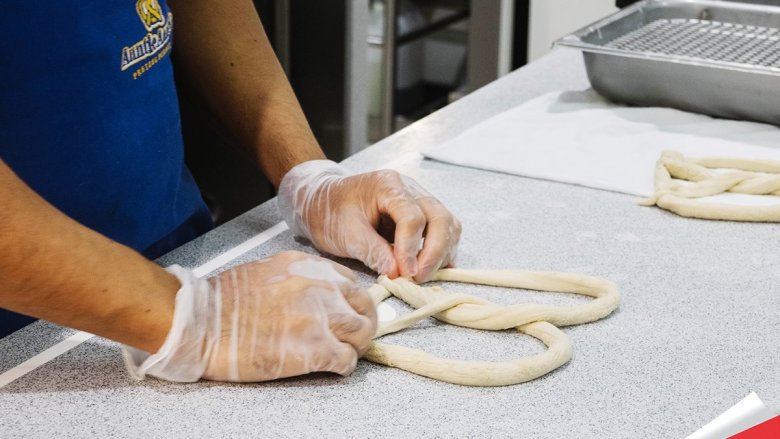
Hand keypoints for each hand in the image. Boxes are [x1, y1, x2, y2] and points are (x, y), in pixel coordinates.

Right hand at [123, 251, 376, 381]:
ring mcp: (320, 319)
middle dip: (361, 323)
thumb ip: (300, 278)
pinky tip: (330, 366)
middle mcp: (321, 288)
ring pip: (361, 334)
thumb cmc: (224, 300)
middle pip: (364, 308)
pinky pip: (347, 360)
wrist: (201, 323)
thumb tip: (317, 294)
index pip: (351, 284)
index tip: (348, 313)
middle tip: (353, 337)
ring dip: (355, 346)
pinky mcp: (315, 350)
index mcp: (309, 268)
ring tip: (342, 352)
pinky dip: (343, 366)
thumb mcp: (270, 270)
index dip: (351, 303)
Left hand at [278, 160, 461, 281]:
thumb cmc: (330, 212)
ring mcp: (419, 199)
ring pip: (447, 223)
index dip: (410, 248)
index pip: (412, 217)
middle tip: (418, 277)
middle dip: (434, 252)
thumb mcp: (345, 233)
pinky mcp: (422, 214)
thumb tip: (397, 273)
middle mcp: (409, 188)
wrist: (322, 201)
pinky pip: (444, 230)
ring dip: (441, 252)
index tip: (404, 273)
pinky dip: (442, 250)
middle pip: (440, 217)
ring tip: (423, 275)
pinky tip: (429, 267)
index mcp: (387, 185)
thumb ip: (372, 251)